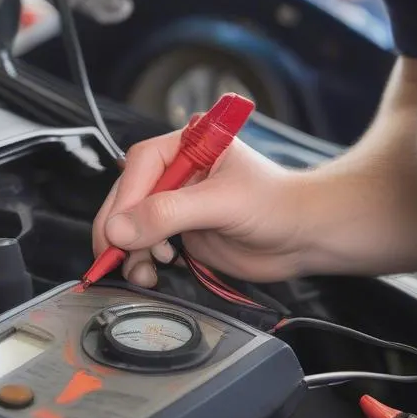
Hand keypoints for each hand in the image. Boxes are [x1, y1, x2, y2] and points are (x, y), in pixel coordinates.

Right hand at [92, 129, 309, 287]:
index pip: (140, 166)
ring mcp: (177, 205)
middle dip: (119, 230)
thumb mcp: (222, 203)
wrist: (303, 238)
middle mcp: (178, 172)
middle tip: (113, 257)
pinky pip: (146, 246)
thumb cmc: (277, 205)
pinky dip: (140, 261)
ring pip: (132, 224)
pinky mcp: (181, 233)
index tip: (116, 231)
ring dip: (128, 250)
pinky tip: (152, 271)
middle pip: (128, 197)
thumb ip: (169, 214)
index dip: (124, 200)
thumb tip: (120, 229)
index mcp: (188, 145)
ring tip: (140, 271)